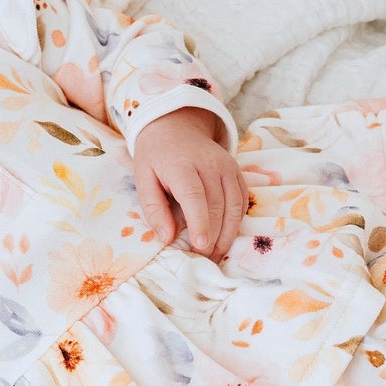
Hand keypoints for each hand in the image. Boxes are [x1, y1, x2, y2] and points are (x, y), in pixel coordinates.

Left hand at [132, 107, 245, 259]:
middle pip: (217, 205)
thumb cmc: (155, 156)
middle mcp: (209, 164)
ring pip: (235, 205)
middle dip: (213, 237)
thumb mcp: (143, 178)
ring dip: (228, 234)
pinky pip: (242, 200)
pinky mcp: (236, 171)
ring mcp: (227, 166)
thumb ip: (154, 208)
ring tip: (215, 255)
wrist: (175, 125)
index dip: (200, 223)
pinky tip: (226, 237)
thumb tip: (167, 238)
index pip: (195, 196)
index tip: (200, 247)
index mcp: (181, 165)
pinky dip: (237, 222)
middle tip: (203, 260)